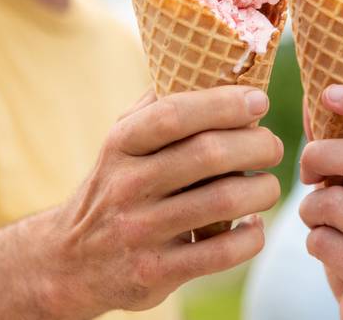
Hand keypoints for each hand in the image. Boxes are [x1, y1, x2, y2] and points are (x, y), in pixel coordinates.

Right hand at [38, 86, 282, 318]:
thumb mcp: (120, 142)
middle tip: (271, 146)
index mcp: (121, 145)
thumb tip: (214, 71)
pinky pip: (224, 252)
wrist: (71, 261)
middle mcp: (127, 186)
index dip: (224, 103)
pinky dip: (252, 236)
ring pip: (224, 201)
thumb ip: (158, 107)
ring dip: (263, 189)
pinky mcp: (157, 273)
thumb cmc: (113, 186)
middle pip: (209, 154)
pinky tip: (253, 225)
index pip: (175, 113)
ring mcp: (141, 231)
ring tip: (267, 185)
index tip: (258, 100)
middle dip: (257, 144)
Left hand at [299, 86, 342, 319]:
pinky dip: (313, 242)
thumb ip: (342, 151)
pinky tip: (327, 251)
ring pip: (337, 202)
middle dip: (319, 156)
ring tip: (318, 220)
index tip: (328, 93)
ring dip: (310, 208)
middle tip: (307, 171)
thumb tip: (312, 99)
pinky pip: (326, 243)